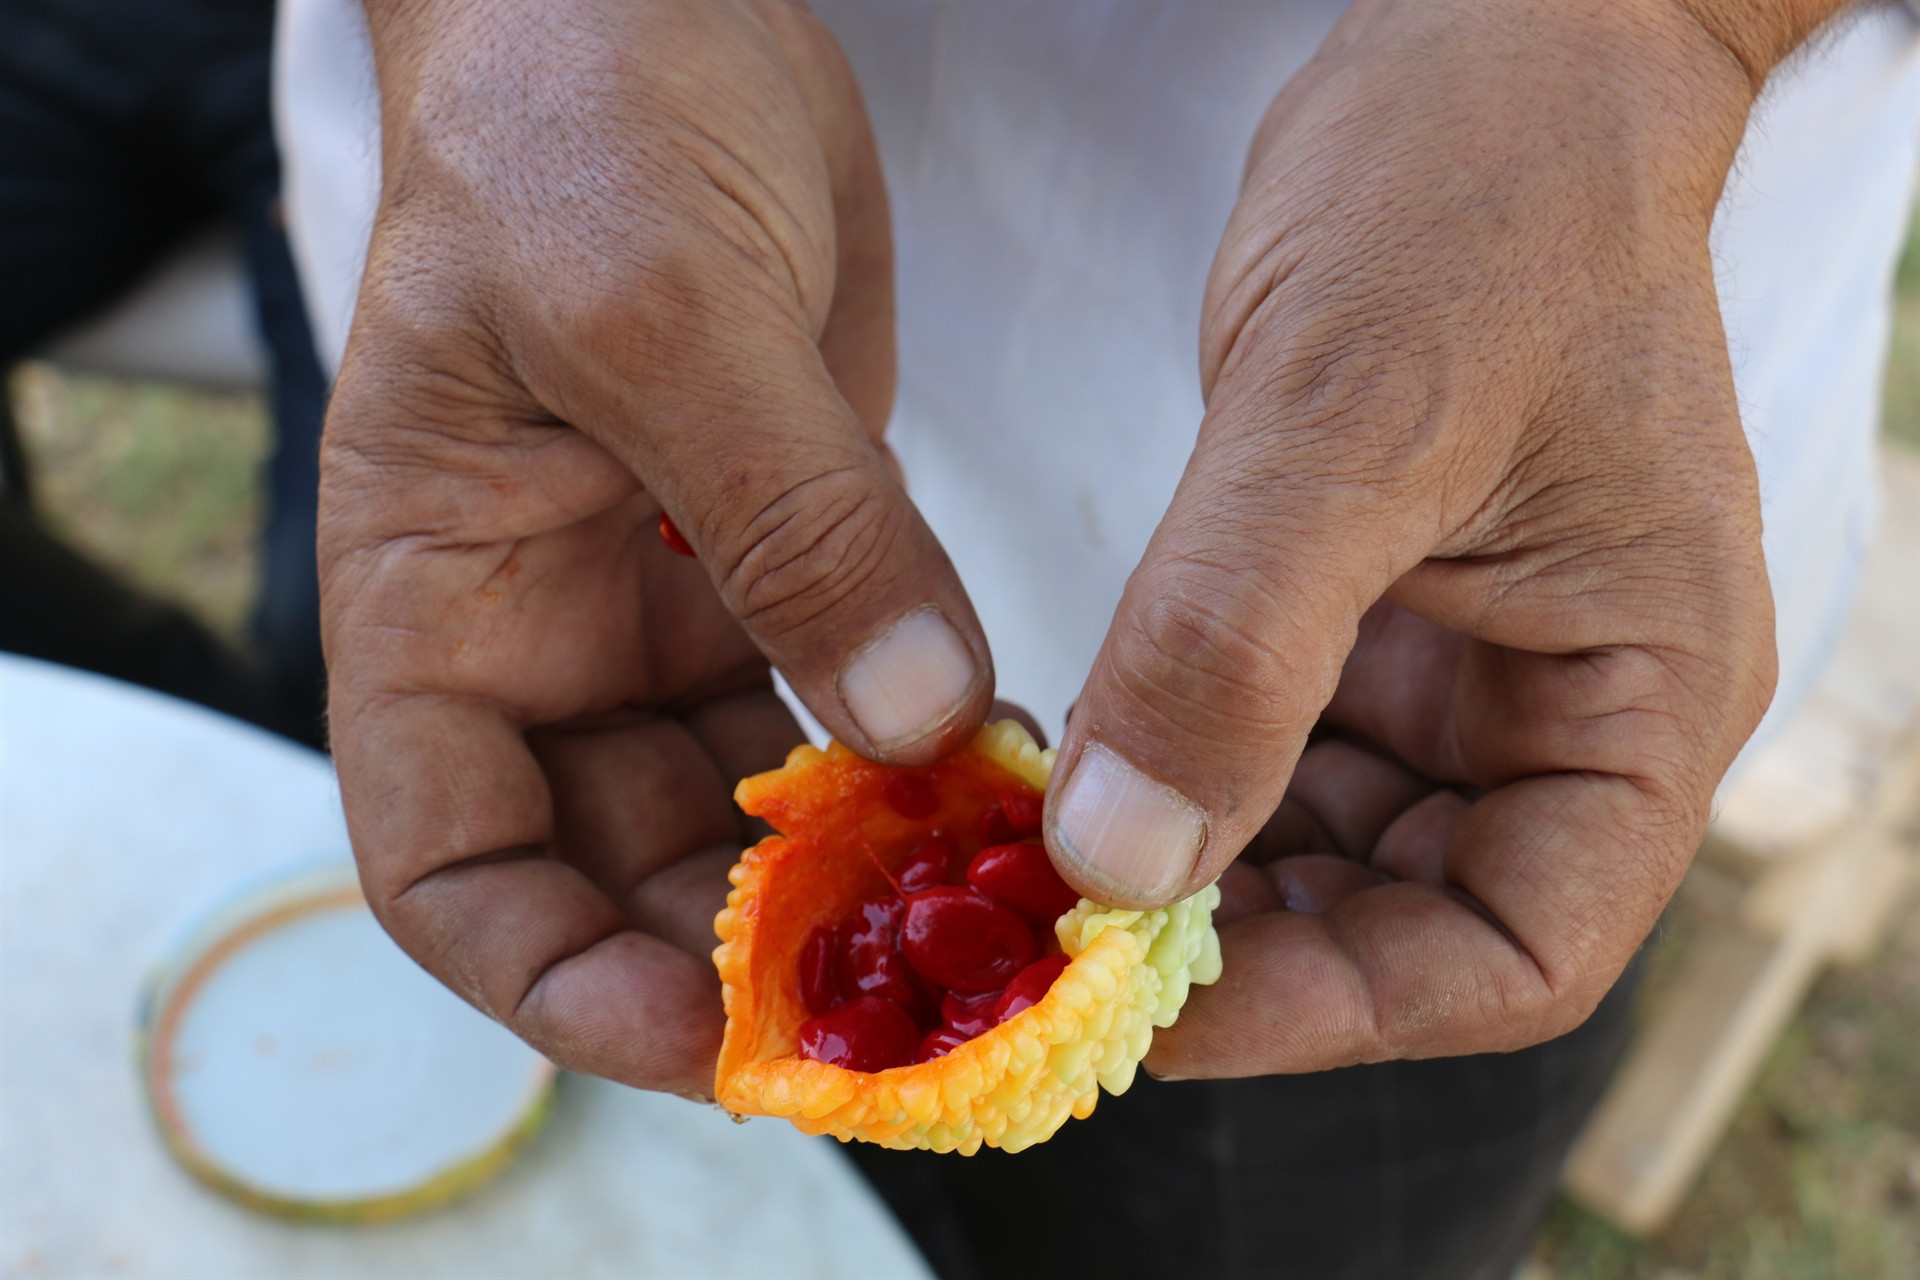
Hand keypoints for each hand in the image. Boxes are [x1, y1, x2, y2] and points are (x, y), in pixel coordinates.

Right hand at [320, 0, 992, 1096]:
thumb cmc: (575, 120)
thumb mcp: (660, 310)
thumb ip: (791, 526)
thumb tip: (914, 723)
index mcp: (433, 598)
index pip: (449, 861)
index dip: (554, 973)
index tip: (700, 1026)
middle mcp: (543, 628)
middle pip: (620, 862)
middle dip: (740, 945)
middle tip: (893, 996)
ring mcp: (668, 598)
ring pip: (746, 799)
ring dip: (846, 868)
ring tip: (972, 904)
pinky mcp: (786, 552)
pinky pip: (844, 701)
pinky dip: (910, 760)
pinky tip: (1000, 778)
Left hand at [1040, 0, 1834, 1075]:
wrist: (1493, 55)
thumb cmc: (1482, 196)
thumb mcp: (1352, 413)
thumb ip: (1236, 643)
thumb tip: (1119, 868)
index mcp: (1641, 699)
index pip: (1513, 957)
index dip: (1334, 1011)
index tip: (1152, 1004)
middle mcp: (1560, 711)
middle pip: (1400, 925)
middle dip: (1232, 950)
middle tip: (1048, 952)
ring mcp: (1461, 669)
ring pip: (1319, 850)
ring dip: (1182, 873)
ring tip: (1031, 868)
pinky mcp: (1370, 614)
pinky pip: (1267, 747)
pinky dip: (1169, 775)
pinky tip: (1065, 769)